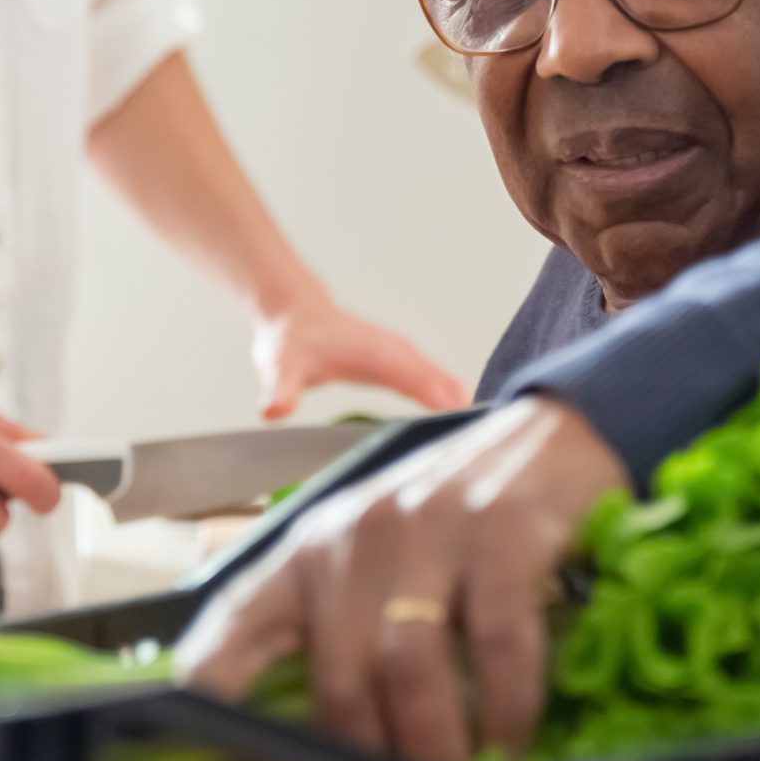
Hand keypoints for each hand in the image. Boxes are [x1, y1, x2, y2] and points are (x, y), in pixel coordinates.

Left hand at [177, 397, 627, 760]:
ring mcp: (427, 526)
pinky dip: (505, 705)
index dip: (210, 692)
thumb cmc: (455, 519)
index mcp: (308, 552)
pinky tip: (514, 740)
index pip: (234, 625)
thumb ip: (344, 640)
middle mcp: (355, 535)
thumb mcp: (380, 565)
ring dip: (431, 745)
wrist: (553, 436)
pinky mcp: (500, 529)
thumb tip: (326, 759)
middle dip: (366, 760)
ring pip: (407, 664)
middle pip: (338, 674)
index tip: (199, 755)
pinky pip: (494, 639)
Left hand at [251, 294, 468, 420]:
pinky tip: (463, 424)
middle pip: (441, 382)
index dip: (441, 400)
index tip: (464, 423)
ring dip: (463, 408)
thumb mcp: (279, 368)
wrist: (294, 316)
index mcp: (376, 354)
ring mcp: (403, 356)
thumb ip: (280, 391)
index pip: (417, 378)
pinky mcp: (403, 363)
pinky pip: (438, 382)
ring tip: (485, 441)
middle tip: (485, 444)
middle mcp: (397, 352)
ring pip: (445, 382)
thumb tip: (274, 410)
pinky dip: (452, 401)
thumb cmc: (289, 342)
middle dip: (463, 411)